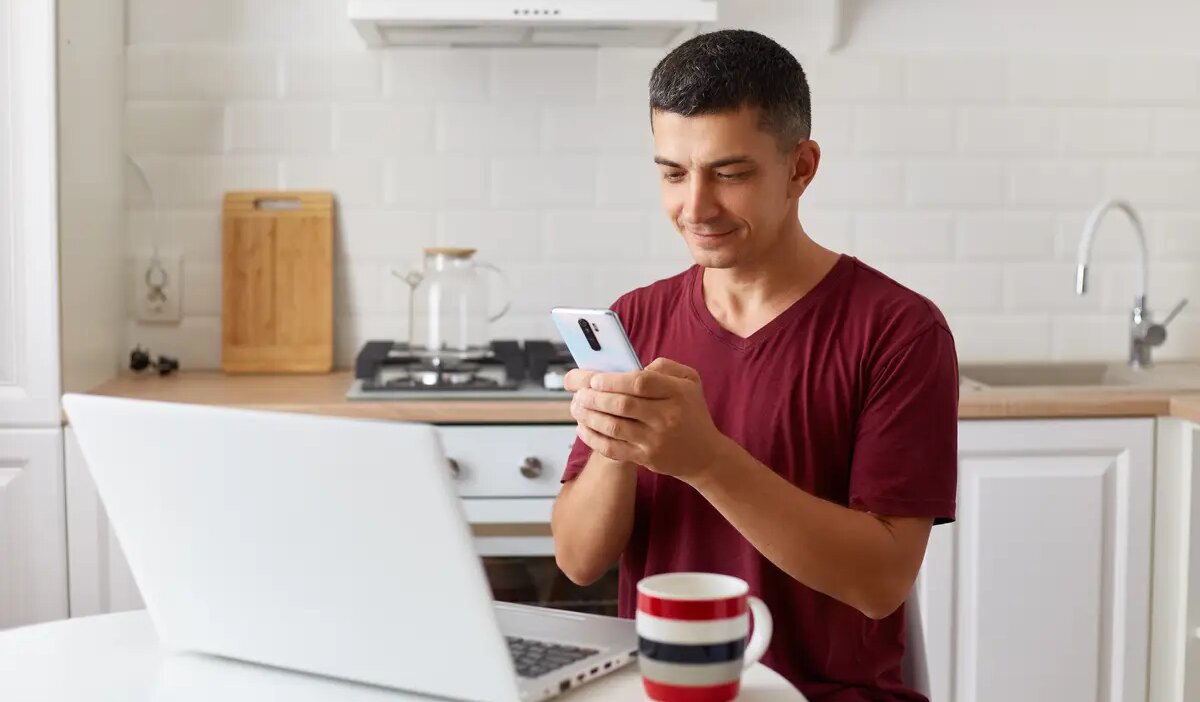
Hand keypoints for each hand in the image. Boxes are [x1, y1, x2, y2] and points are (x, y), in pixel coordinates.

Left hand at [566, 358, 730, 481]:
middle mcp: (667, 417)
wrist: (705, 455)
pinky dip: (593, 437)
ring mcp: (655, 440)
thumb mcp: (690, 381)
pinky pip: (612, 448)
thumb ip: (664, 367)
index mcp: (677, 393)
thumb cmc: (691, 412)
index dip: (612, 380)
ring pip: (613, 427)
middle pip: (622, 405)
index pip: (640, 383)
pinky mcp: (645, 458)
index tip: (594, 379)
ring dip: (589, 415)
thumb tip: (633, 367)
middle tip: (578, 391)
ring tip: (576, 406)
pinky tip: (583, 427)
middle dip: (594, 397)